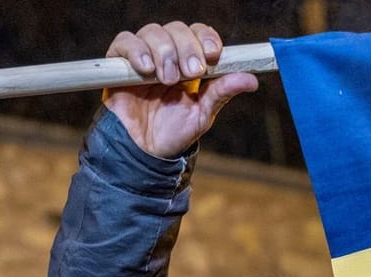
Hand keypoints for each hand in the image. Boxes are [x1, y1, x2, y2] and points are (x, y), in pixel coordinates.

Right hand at [105, 22, 257, 158]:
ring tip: (167, 79)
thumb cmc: (173, 133)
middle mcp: (166, 55)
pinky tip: (146, 69)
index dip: (205, 37)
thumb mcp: (202, 114)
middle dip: (187, 48)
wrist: (145, 153)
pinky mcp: (120, 65)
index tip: (213, 54)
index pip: (198, 33)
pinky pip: (125, 42)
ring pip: (153, 32)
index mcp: (189, 62)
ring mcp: (143, 58)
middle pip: (177, 29)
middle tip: (191, 72)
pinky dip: (136, 50)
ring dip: (164, 52)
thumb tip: (251, 80)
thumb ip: (222, 93)